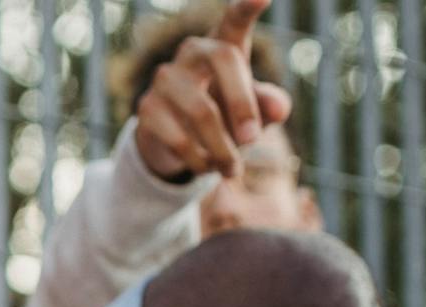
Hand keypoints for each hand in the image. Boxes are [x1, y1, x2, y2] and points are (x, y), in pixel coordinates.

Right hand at [134, 0, 292, 182]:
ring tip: (233, 170)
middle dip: (242, 103)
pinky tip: (206, 168)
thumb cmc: (223, 117)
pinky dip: (198, 159)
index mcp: (222, 45)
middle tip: (254, 140)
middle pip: (223, 59)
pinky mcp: (146, 108)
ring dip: (222, 147)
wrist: (175, 144)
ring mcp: (164, 78)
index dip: (246, 8)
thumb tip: (279, 110)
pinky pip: (178, 137)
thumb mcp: (251, 112)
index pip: (234, 21)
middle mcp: (191, 53)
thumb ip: (267, 106)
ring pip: (202, 110)